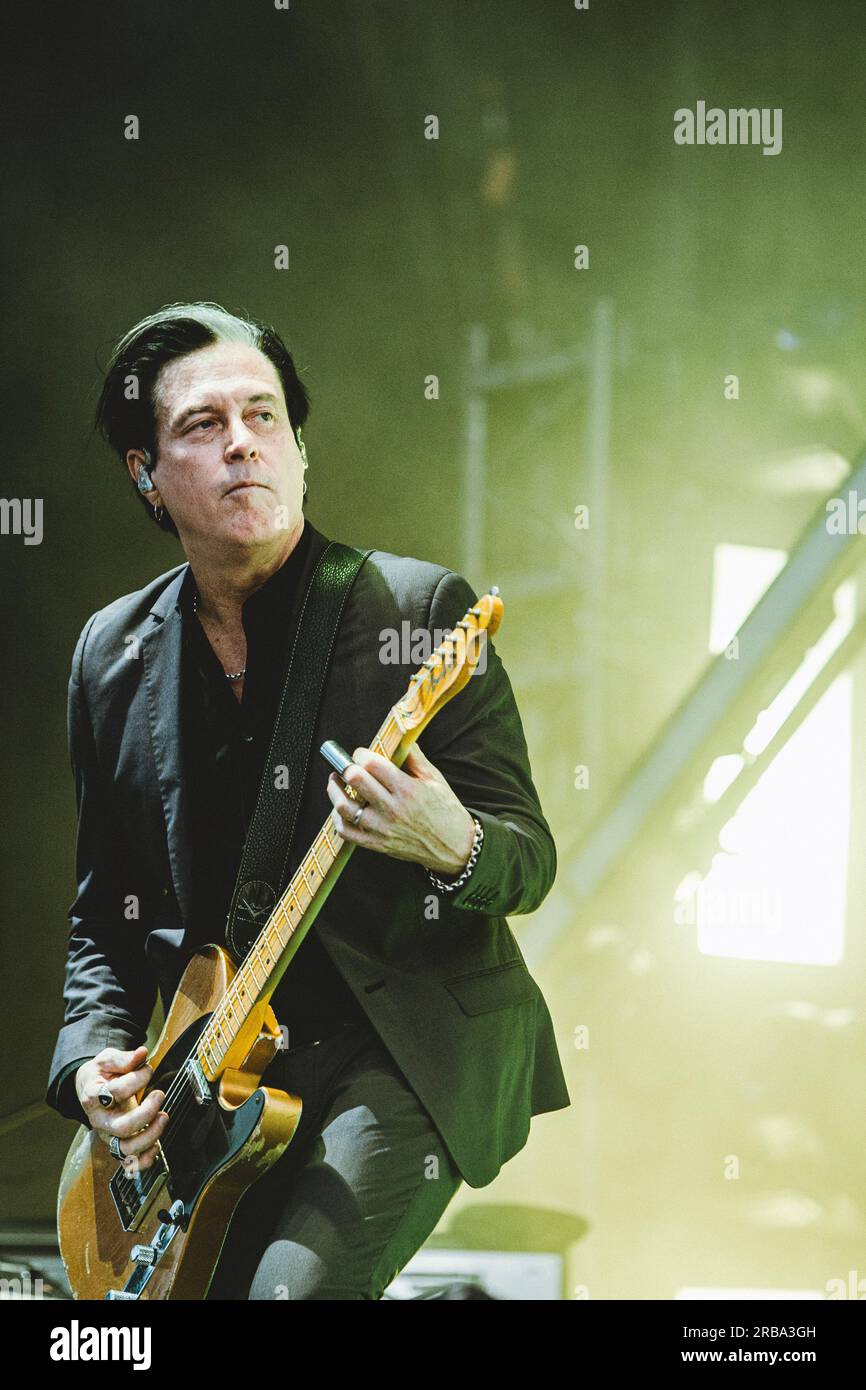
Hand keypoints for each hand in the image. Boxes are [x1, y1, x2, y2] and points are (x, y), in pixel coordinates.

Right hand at [76, 1045, 167, 1173]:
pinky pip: (129, 1164)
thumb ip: (124, 1058)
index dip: (137, 1078)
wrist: (89, 1089)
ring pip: (126, 1149)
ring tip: (164, 1117)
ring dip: (150, 1135)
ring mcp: (108, 1135)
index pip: (116, 1092)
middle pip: (122, 1127)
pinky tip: (157, 1146)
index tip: (148, 1069)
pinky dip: (145, 1160)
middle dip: (146, 1113)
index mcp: (94, 1097)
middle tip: (159, 1095)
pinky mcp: (117, 1145)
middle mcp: (99, 1120)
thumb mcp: (107, 1060)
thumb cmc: (101, 1075)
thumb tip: (142, 1053)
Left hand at [327, 743, 474, 875]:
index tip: (361, 753)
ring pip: (345, 807)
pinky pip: (347, 832)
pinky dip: (337, 818)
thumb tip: (399, 737)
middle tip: (347, 764)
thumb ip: (414, 757)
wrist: (454, 846)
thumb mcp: (435, 779)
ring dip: (335, 790)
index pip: (373, 764)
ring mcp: (383, 828)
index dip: (361, 754)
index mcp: (407, 789)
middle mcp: (392, 809)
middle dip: (346, 767)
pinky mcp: (378, 844)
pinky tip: (339, 808)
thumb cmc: (445, 810)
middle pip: (355, 780)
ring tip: (336, 781)